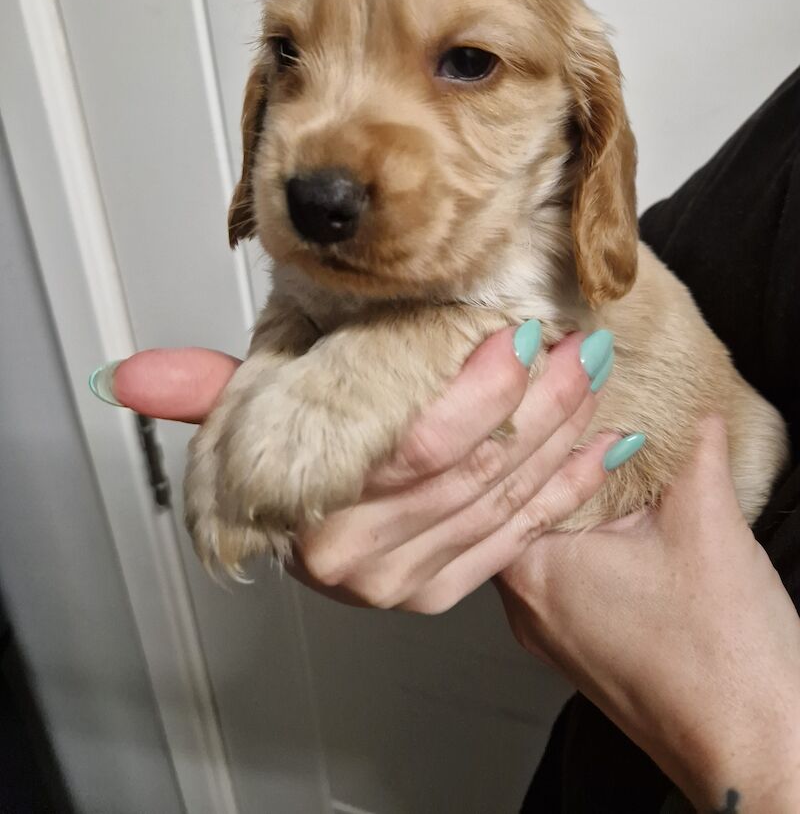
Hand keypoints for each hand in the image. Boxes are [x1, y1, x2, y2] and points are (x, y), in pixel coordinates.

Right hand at [106, 328, 629, 610]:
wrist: (319, 526)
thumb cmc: (292, 456)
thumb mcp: (253, 414)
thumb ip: (207, 393)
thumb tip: (126, 378)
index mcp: (314, 516)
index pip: (416, 451)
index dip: (477, 393)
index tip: (516, 336)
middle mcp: (362, 563)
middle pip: (476, 474)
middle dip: (540, 402)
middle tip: (573, 341)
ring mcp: (412, 585)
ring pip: (510, 502)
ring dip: (564, 433)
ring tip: (592, 373)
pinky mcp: (448, 593)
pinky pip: (525, 539)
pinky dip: (571, 487)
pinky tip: (601, 444)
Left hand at [496, 418, 799, 812]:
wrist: (755, 753)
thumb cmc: (724, 664)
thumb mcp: (708, 525)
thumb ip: (692, 452)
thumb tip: (694, 413)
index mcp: (532, 568)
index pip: (514, 468)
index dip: (542, 414)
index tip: (564, 374)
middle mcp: (524, 604)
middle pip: (521, 501)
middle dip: (556, 448)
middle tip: (583, 397)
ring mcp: (549, 631)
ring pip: (543, 536)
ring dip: (570, 490)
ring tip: (603, 443)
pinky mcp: (580, 647)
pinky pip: (564, 569)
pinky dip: (584, 531)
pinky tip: (617, 508)